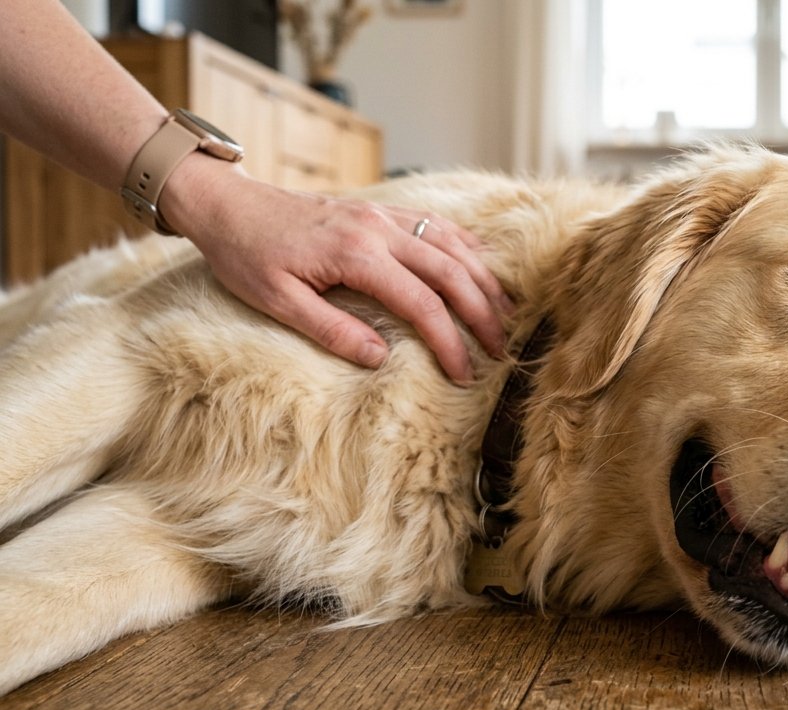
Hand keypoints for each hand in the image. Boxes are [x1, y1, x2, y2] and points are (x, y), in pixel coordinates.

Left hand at [161, 154, 513, 382]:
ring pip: (452, 245)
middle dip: (482, 313)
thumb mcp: (277, 301)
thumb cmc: (245, 255)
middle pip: (451, 272)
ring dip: (484, 279)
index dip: (450, 341)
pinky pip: (436, 223)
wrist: (227, 204)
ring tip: (505, 312)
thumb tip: (380, 358)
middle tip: (501, 349)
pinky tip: (482, 264)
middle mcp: (379, 229)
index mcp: (357, 255)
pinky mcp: (379, 210)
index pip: (422, 304)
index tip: (464, 373)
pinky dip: (466, 245)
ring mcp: (383, 215)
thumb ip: (332, 330)